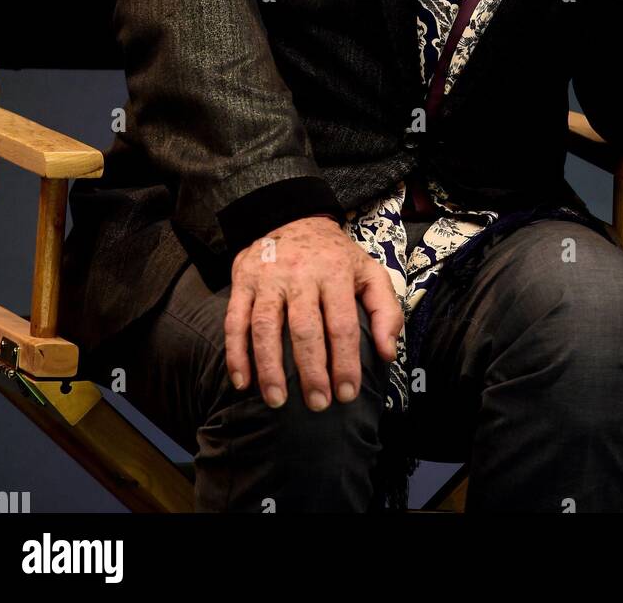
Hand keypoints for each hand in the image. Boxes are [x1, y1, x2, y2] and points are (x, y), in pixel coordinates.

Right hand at [224, 214, 402, 410]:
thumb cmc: (335, 257)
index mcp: (335, 271)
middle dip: (311, 371)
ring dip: (270, 368)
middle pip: (304, 328)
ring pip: (265, 326)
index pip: (342, 324)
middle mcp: (300, 273)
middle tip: (318, 405)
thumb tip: (387, 353)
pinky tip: (243, 382)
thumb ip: (386, 310)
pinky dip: (236, 353)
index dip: (345, 362)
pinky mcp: (242, 280)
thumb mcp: (369, 272)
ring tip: (277, 401)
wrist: (293, 218)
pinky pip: (235, 321)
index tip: (347, 394)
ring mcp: (268, 277)